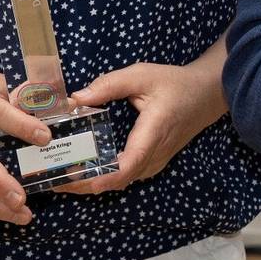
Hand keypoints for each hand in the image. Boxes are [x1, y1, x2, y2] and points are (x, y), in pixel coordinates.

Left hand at [60, 60, 227, 192]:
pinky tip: (83, 170)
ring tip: (61, 176)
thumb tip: (75, 99)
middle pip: (118, 180)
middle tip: (53, 179)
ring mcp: (155, 162)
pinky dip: (104, 178)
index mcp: (153, 132)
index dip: (101, 177)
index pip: (128, 164)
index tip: (75, 180)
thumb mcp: (142, 75)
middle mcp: (154, 154)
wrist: (207, 94)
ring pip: (121, 182)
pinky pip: (126, 176)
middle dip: (84, 184)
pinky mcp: (152, 163)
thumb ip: (109, 85)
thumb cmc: (175, 84)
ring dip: (92, 183)